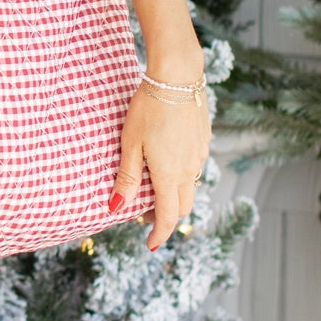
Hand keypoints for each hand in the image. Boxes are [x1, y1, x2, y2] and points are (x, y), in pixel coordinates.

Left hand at [113, 75, 210, 250]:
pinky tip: (166, 160)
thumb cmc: (148, 109)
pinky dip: (181, 175)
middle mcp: (189, 168)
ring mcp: (199, 154)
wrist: (177, 77)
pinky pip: (194, 167)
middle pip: (182, 206)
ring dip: (173, 195)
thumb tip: (117, 208)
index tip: (150, 244)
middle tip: (144, 213)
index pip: (168, 217)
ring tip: (153, 186)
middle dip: (166, 216)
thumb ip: (127, 177)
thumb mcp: (130, 143)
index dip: (159, 234)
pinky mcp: (203, 140)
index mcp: (170, 174)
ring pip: (190, 186)